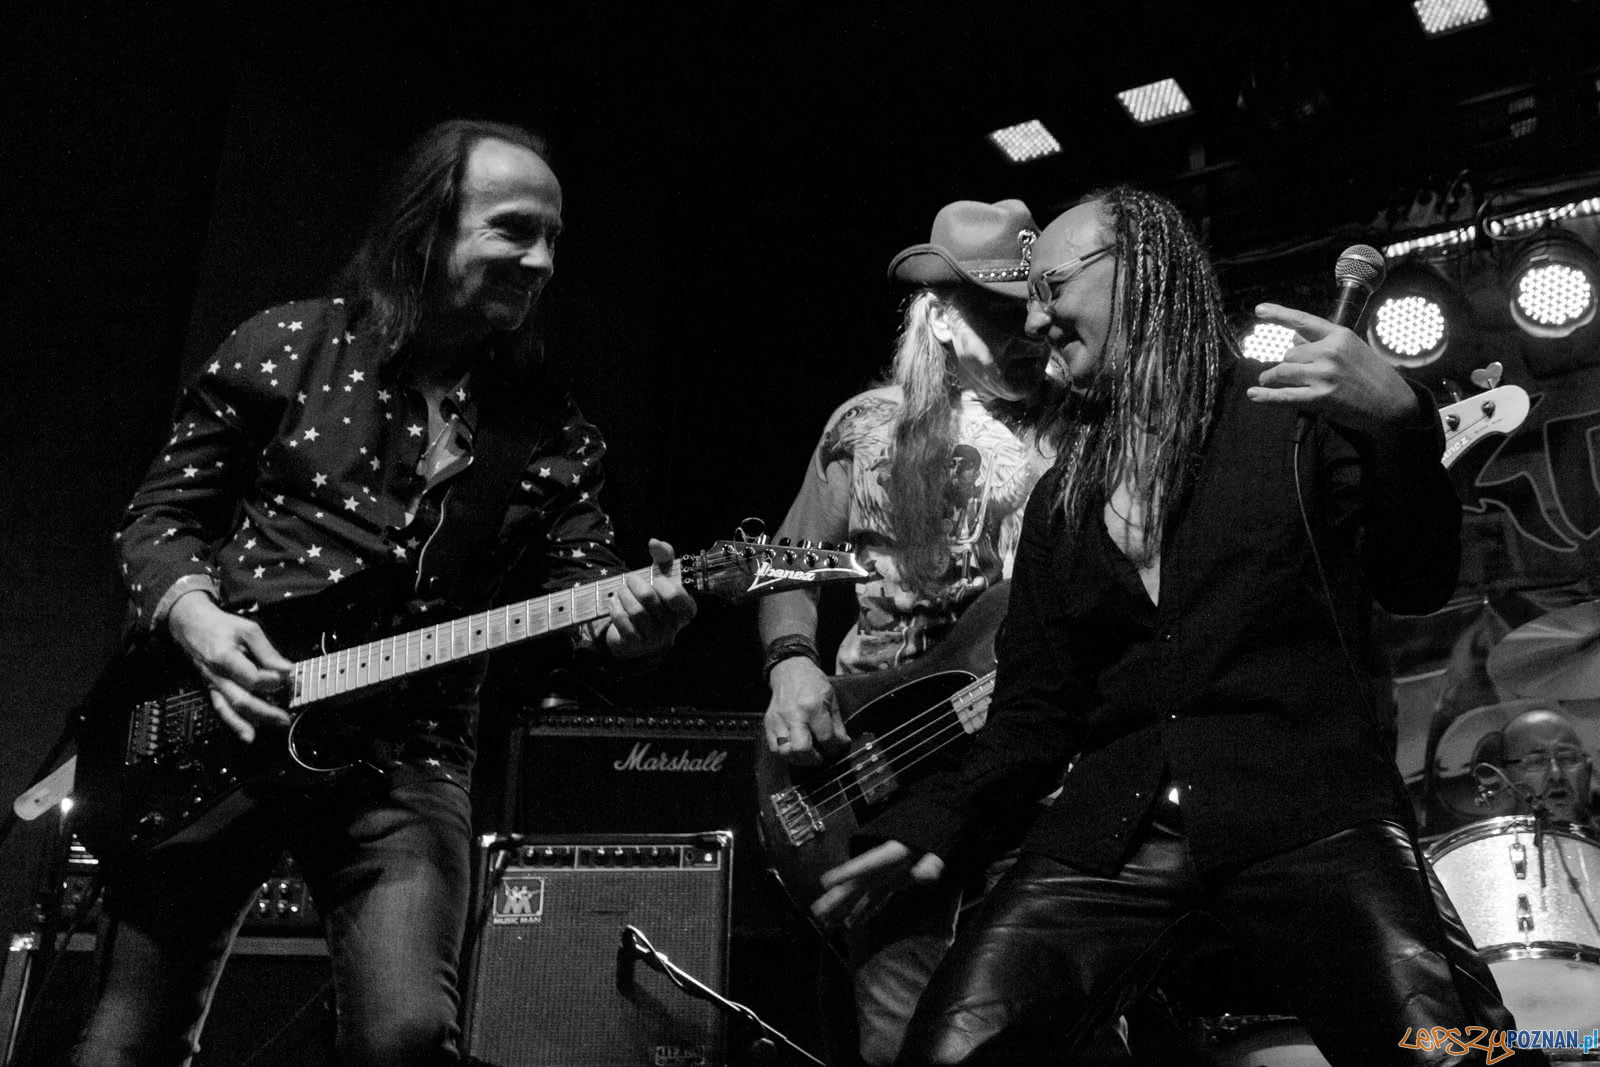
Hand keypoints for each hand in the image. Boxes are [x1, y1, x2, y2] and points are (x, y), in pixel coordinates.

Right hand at [166, 590, 293, 742]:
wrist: (191, 625)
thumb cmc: (220, 625)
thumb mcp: (248, 630)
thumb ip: (267, 651)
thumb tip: (286, 668)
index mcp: (224, 658)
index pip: (252, 678)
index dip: (272, 680)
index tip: (289, 676)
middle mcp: (216, 676)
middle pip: (242, 700)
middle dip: (267, 711)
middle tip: (286, 716)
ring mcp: (213, 684)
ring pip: (232, 709)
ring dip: (254, 721)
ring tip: (275, 725)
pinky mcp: (212, 689)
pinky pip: (222, 710)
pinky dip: (235, 724)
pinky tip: (248, 735)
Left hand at [604, 538, 696, 659]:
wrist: (639, 629)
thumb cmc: (655, 596)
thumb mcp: (663, 574)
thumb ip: (664, 555)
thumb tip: (654, 542)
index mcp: (686, 610)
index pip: (674, 595)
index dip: (661, 582)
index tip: (657, 579)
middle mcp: (673, 626)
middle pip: (648, 598)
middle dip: (634, 583)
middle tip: (630, 580)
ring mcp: (655, 638)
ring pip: (634, 610)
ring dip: (623, 595)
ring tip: (621, 591)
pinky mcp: (636, 644)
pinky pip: (622, 621)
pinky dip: (614, 607)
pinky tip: (614, 602)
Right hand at [764, 655, 848, 764]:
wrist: (790, 670)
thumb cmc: (812, 683)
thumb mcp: (831, 699)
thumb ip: (837, 724)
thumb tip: (843, 744)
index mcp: (812, 707)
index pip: (826, 738)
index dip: (834, 748)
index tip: (837, 748)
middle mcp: (794, 715)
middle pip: (802, 750)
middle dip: (814, 759)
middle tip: (820, 756)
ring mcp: (778, 720)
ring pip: (785, 752)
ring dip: (799, 759)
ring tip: (808, 754)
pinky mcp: (769, 723)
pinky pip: (774, 748)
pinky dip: (785, 753)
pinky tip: (795, 748)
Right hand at [812, 840, 944, 923]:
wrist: (940, 825)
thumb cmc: (938, 835)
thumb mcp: (938, 848)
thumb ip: (931, 863)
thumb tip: (923, 875)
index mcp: (893, 853)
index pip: (867, 863)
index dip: (847, 872)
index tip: (827, 881)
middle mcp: (884, 865)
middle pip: (857, 882)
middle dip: (837, 897)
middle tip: (817, 911)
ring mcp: (886, 874)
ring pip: (861, 892)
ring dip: (845, 907)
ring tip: (825, 922)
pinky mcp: (893, 882)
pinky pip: (873, 897)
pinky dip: (863, 910)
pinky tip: (850, 924)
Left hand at [1246, 302, 1417, 435]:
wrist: (1395, 404)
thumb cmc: (1374, 376)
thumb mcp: (1353, 349)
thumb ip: (1323, 343)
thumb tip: (1293, 339)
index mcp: (1340, 335)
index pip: (1303, 321)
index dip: (1279, 314)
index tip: (1259, 310)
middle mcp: (1330, 352)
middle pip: (1289, 353)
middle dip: (1284, 362)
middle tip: (1284, 371)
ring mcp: (1324, 375)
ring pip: (1282, 371)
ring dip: (1271, 377)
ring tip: (1267, 380)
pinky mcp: (1320, 398)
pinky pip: (1284, 396)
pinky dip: (1266, 396)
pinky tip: (1253, 394)